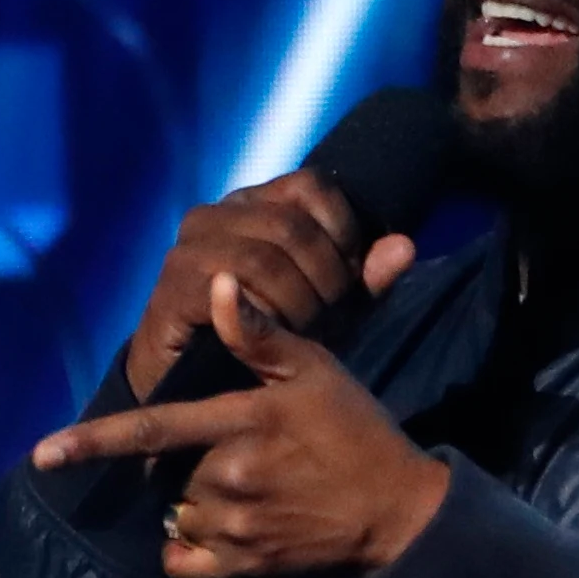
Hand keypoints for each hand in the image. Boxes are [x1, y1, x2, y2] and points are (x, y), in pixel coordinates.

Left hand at [31, 258, 446, 577]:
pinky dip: (189, 549)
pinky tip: (222, 531)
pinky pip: (184, 561)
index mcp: (238, 424)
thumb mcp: (316, 372)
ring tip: (248, 489)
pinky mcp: (241, 569)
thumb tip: (219, 283)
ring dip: (194, 501)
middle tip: (240, 454)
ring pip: (178, 512)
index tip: (43, 453)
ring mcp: (231, 528)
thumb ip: (259, 336)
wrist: (401, 516)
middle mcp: (225, 479)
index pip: (150, 430)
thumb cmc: (358, 434)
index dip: (92, 442)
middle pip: (167, 470)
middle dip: (188, 460)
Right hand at [124, 170, 378, 399]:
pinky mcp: (172, 288)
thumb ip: (366, 280)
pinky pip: (230, 290)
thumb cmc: (270, 340)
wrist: (200, 392)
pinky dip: (263, 316)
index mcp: (252, 203)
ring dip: (298, 303)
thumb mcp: (330, 310)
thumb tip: (405, 246)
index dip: (343, 232)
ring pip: (264, 258)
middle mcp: (213, 214)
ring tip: (302, 333)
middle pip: (291, 225)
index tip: (349, 281)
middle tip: (330, 318)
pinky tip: (272, 337)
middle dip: (325, 278)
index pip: (311, 185)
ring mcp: (187, 250)